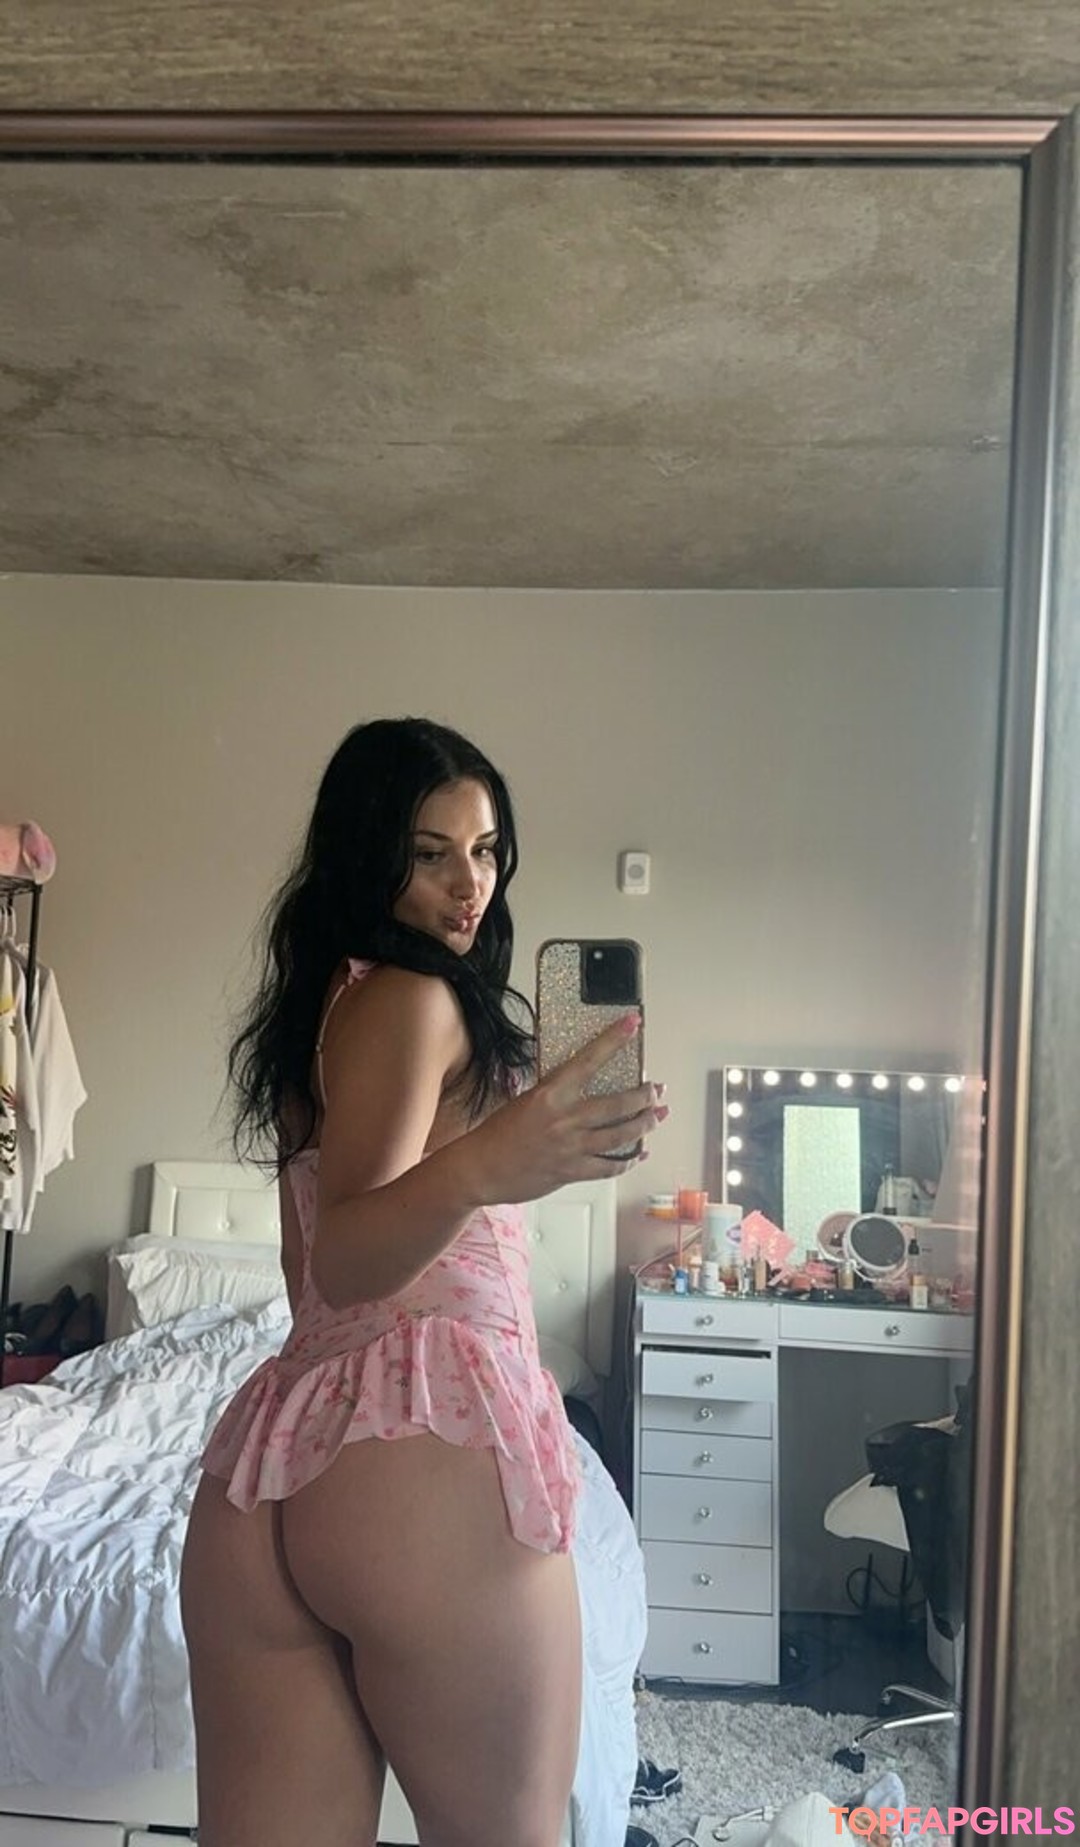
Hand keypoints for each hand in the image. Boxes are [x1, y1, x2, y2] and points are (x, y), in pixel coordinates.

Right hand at [464, 1014, 667, 1204]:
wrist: (480, 1168)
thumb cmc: (498, 1132)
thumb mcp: (526, 1100)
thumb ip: (556, 1094)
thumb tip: (582, 1088)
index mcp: (551, 1093)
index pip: (590, 1060)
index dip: (614, 1040)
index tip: (633, 1023)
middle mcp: (565, 1118)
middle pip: (618, 1104)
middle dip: (644, 1095)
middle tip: (656, 1089)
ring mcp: (571, 1147)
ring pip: (622, 1135)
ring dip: (645, 1124)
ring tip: (657, 1116)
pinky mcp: (572, 1171)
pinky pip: (610, 1166)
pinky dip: (629, 1159)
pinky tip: (639, 1153)